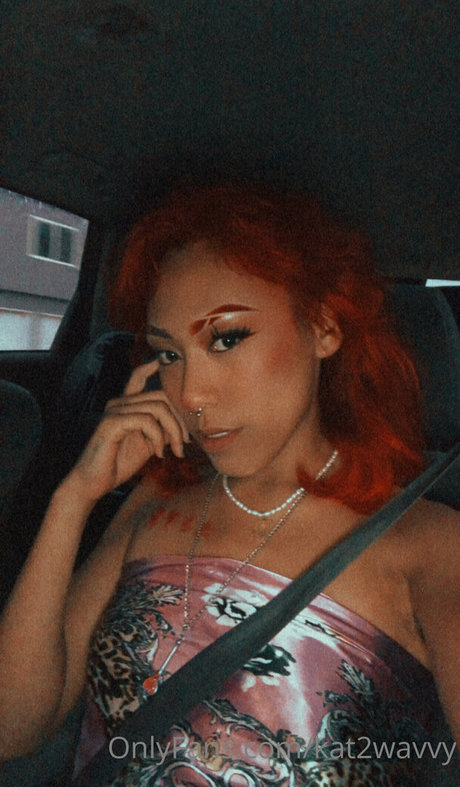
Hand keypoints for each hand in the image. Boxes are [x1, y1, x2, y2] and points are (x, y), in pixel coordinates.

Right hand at [66, 360, 188, 501]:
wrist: (94, 483)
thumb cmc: (118, 463)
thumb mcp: (147, 443)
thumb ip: (161, 429)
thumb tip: (184, 426)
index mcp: (126, 405)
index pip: (139, 377)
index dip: (152, 366)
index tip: (166, 359)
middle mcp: (119, 403)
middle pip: (161, 396)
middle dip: (180, 420)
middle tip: (185, 443)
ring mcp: (114, 411)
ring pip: (158, 408)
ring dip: (173, 432)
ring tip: (174, 451)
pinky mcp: (112, 423)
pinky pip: (146, 420)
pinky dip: (158, 437)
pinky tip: (159, 453)